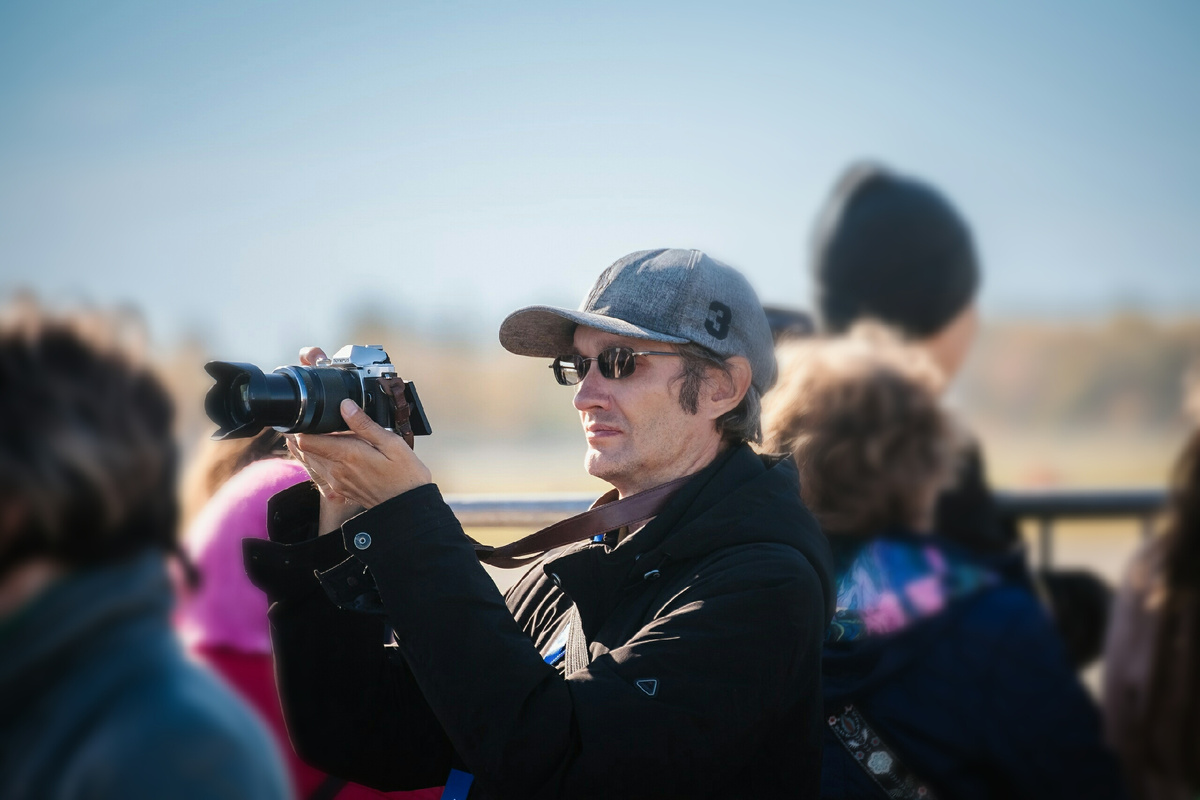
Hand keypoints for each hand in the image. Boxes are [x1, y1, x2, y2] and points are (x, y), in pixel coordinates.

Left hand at [286, 347, 432, 519]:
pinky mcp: (342, 489)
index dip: (302, 426)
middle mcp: (337, 470)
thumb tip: (346, 406)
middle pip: (305, 450)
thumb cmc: (405, 476)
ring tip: (313, 432)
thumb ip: (365, 424)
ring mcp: (338, 481)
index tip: (306, 415)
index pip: (308, 440)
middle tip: (306, 420)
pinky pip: (321, 472)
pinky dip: (318, 460)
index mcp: (348, 455)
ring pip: (311, 462)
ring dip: (309, 448)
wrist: (408, 507)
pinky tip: (329, 451)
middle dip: (302, 435)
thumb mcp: (391, 443)